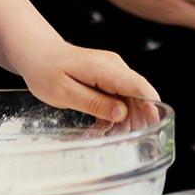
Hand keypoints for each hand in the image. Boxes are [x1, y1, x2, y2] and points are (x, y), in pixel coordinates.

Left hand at [17, 40, 159, 123]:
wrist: (38, 53)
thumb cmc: (46, 71)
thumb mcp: (65, 92)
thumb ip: (94, 103)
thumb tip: (121, 113)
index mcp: (105, 68)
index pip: (138, 86)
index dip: (150, 105)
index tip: (156, 123)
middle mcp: (114, 67)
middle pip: (138, 94)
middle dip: (140, 117)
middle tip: (133, 141)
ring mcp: (112, 71)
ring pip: (130, 98)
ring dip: (126, 118)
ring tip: (114, 137)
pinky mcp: (107, 77)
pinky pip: (119, 97)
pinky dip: (115, 113)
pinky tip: (104, 128)